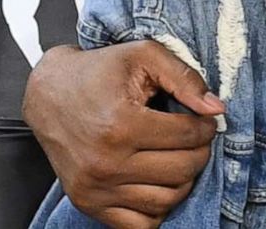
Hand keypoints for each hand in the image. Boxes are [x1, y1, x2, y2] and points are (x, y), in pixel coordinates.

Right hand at [23, 42, 223, 227]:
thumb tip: (216, 108)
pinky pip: (139, 224)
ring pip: (166, 201)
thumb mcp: (143, 55)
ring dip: (183, 180)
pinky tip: (158, 182)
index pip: (188, 137)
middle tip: (196, 139)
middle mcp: (106, 163)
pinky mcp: (88, 203)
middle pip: (182, 171)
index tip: (205, 120)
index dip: (206, 126)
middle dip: (200, 152)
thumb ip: (184, 78)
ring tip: (178, 157)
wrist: (48, 93)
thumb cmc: (98, 71)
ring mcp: (95, 188)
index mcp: (120, 125)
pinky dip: (157, 208)